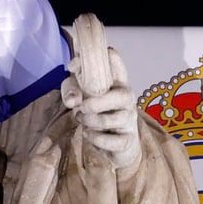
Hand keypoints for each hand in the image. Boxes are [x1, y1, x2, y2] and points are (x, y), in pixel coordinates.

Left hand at [61, 45, 142, 171]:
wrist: (113, 145)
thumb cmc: (96, 112)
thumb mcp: (79, 96)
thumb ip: (72, 90)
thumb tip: (74, 99)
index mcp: (117, 83)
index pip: (118, 64)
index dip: (109, 58)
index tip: (93, 58)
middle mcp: (128, 99)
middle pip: (121, 96)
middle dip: (96, 103)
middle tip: (82, 108)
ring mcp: (130, 120)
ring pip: (110, 120)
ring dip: (90, 121)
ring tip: (82, 120)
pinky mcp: (128, 140)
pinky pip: (110, 140)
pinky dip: (94, 138)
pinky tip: (88, 133)